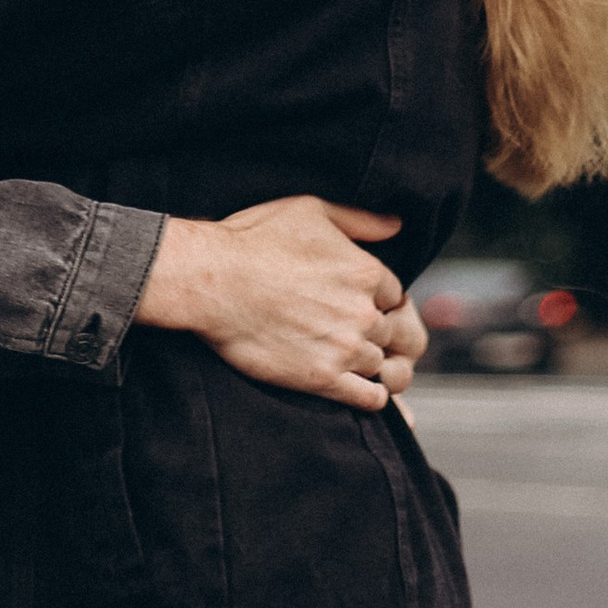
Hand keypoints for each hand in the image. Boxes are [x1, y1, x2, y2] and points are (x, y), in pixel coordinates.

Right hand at [136, 196, 418, 411]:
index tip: (352, 302)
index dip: (376, 299)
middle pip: (392, 331)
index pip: (395, 295)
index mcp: (367, 272)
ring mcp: (345, 349)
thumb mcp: (310, 210)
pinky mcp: (323, 380)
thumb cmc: (253, 240)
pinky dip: (370, 394)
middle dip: (373, 330)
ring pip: (380, 363)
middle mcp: (364, 312)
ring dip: (365, 360)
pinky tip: (355, 385)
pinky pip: (371, 398)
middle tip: (342, 328)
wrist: (210, 282)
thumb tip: (396, 226)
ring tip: (338, 354)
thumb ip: (360, 220)